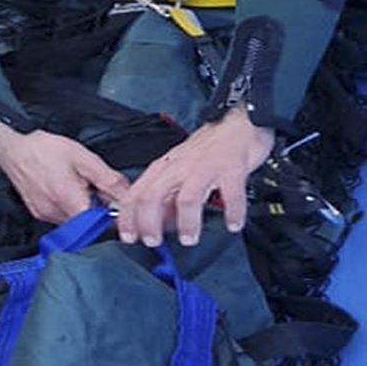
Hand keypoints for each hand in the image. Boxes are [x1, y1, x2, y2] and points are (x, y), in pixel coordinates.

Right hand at [0, 109, 129, 225]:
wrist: (13, 149)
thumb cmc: (45, 149)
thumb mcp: (83, 158)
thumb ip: (107, 179)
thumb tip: (127, 195)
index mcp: (69, 199)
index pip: (99, 224)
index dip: (111, 217)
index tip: (115, 204)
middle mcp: (55, 213)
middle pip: (87, 225)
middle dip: (98, 211)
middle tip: (98, 190)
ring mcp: (45, 216)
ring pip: (75, 223)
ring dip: (84, 210)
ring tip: (81, 187)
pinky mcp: (39, 215)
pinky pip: (62, 219)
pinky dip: (70, 208)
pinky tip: (68, 191)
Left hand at [116, 108, 275, 248]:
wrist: (238, 123)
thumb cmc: (208, 149)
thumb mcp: (179, 169)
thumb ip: (167, 195)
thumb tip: (156, 224)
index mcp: (165, 169)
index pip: (136, 194)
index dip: (128, 218)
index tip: (128, 237)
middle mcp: (180, 168)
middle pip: (153, 195)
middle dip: (148, 223)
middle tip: (153, 242)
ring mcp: (205, 167)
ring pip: (187, 197)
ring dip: (186, 222)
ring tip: (190, 239)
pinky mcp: (231, 168)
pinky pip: (230, 194)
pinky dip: (232, 212)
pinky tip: (233, 224)